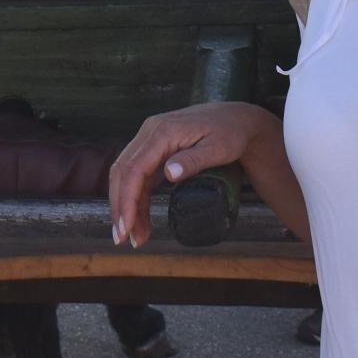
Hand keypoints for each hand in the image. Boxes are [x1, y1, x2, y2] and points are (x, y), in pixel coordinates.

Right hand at [105, 102, 275, 246]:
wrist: (237, 119)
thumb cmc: (231, 133)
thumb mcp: (219, 148)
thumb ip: (194, 160)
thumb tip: (169, 173)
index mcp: (163, 132)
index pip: (134, 169)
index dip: (127, 200)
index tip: (127, 226)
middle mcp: (150, 132)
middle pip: (123, 172)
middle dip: (120, 207)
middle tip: (123, 239)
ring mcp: (150, 139)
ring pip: (127, 175)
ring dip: (127, 206)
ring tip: (135, 237)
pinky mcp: (154, 148)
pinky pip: (138, 174)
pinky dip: (136, 198)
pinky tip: (140, 218)